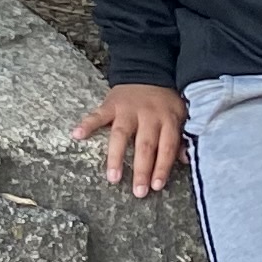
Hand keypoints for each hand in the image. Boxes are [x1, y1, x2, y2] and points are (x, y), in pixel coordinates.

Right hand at [69, 83, 184, 196]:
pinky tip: (77, 135)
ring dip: (116, 156)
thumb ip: (181, 137)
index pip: (166, 147)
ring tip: (113, 177)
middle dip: (141, 169)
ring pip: (121, 134)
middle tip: (138, 192)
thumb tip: (185, 160)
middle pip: (145, 145)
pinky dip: (87, 124)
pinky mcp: (111, 104)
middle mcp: (148, 115)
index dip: (162, 167)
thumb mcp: (180, 115)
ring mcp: (127, 110)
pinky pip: (98, 115)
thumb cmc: (164, 100)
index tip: (157, 186)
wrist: (147, 70)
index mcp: (167, 119)